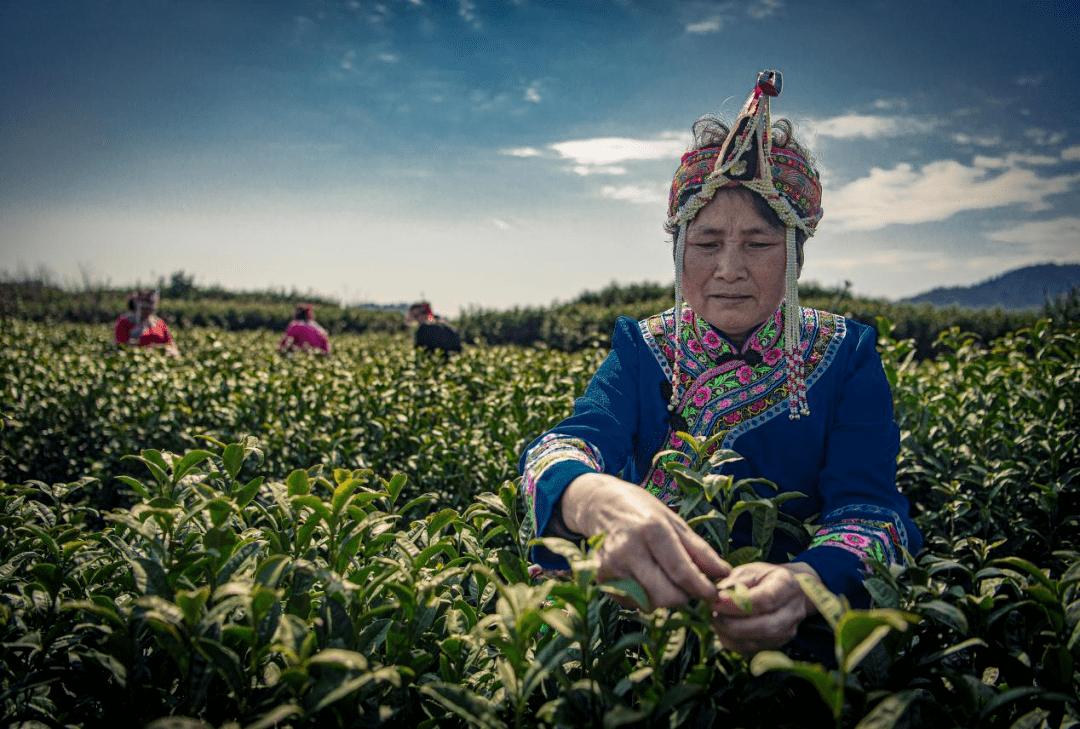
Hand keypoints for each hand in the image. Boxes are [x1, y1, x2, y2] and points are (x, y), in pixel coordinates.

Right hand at [559, 472, 729, 609]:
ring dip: (663, 597)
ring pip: (650, 603)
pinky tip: (641, 576)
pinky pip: (633, 603)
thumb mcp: (675, 522)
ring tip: (661, 576)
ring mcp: (611, 565)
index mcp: (652, 530)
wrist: (600, 504)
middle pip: (666, 596)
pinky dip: (643, 596)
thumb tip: (724, 574)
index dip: (702, 589)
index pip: (681, 572)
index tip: (713, 595)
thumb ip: (700, 550)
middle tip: (686, 586)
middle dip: (683, 596)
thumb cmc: (643, 512)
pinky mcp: (601, 578)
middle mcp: (628, 549)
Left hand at [710, 561, 819, 654]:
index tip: (718, 601)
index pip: (766, 599)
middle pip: (765, 626)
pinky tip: (723, 631)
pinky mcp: (778, 644)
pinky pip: (754, 650)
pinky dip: (734, 643)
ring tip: (717, 621)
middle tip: (714, 614)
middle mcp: (792, 611)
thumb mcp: (751, 571)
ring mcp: (788, 631)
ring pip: (759, 642)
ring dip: (732, 635)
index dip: (740, 604)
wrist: (787, 591)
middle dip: (734, 624)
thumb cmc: (765, 578)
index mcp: (787, 585)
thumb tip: (717, 596)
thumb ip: (735, 582)